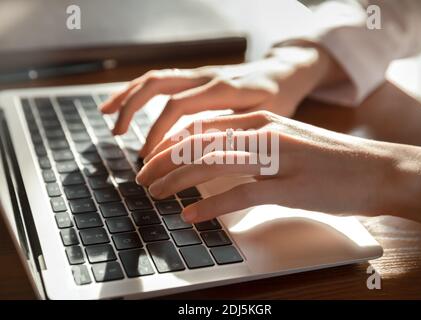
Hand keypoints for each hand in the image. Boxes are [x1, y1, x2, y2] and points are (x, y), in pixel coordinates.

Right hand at [100, 43, 339, 157]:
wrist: (285, 72)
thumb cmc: (279, 99)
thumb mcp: (265, 120)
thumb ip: (235, 134)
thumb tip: (203, 161)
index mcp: (222, 88)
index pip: (177, 108)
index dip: (158, 133)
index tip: (148, 158)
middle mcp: (206, 76)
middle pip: (158, 85)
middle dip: (133, 110)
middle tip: (118, 136)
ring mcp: (200, 74)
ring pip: (155, 78)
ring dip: (129, 96)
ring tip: (108, 117)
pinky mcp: (197, 77)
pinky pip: (162, 79)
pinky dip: (140, 91)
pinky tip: (125, 103)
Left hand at [136, 111, 420, 228]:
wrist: (376, 169)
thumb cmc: (329, 159)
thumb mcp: (285, 140)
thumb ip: (251, 143)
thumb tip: (215, 156)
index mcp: (262, 118)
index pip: (202, 126)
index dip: (170, 143)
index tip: (152, 158)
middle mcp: (264, 132)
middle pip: (198, 142)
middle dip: (163, 161)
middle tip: (142, 178)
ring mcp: (276, 158)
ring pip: (211, 163)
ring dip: (176, 179)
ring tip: (155, 193)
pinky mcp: (288, 186)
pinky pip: (240, 193)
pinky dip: (210, 203)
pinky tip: (191, 213)